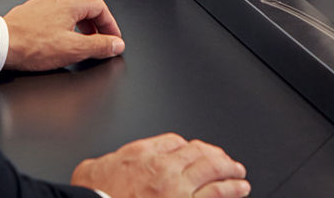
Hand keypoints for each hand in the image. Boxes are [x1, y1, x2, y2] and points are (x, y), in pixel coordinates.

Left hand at [3, 0, 123, 71]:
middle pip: (87, 1)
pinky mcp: (33, 10)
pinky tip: (61, 35)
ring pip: (71, 4)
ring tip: (83, 38)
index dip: (111, 24)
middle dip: (97, 19)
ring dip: (82, 20)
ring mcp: (45, 2)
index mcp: (71, 3)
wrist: (2, 44)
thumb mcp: (73, 50)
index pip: (100, 6)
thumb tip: (116, 43)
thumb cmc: (33, 45)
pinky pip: (57, 10)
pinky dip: (67, 21)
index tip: (114, 39)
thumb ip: (98, 46)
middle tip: (101, 36)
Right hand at [71, 133, 249, 197]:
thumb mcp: (96, 168)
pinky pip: (214, 194)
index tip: (195, 152)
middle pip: (197, 152)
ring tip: (238, 172)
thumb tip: (107, 165)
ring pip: (211, 169)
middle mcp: (164, 168)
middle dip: (214, 155)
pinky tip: (239, 188)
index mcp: (143, 155)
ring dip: (228, 169)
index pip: (174, 142)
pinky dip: (230, 188)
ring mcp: (177, 189)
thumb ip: (111, 162)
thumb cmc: (95, 195)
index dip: (188, 147)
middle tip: (226, 159)